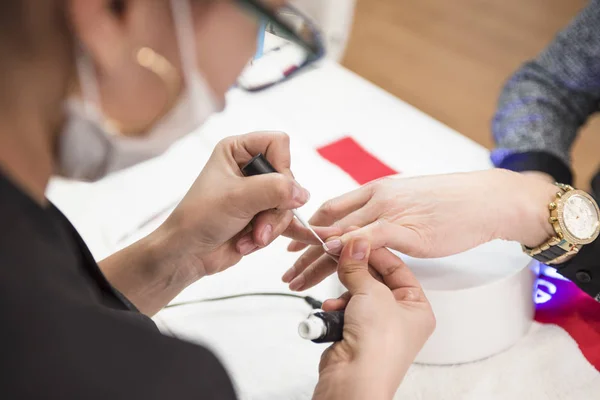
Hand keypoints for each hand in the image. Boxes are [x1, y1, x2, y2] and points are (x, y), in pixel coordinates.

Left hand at [154, 131, 332, 277]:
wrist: (186, 254)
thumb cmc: (198, 219)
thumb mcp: (236, 198)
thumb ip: (273, 190)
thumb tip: (302, 194)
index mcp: (237, 151)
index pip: (278, 143)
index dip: (280, 167)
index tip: (269, 188)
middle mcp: (249, 169)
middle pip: (287, 179)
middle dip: (274, 208)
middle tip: (256, 225)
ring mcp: (257, 194)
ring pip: (288, 205)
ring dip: (271, 227)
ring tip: (252, 239)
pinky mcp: (262, 216)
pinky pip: (286, 220)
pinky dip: (291, 231)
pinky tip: (312, 237)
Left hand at [283, 169, 557, 290]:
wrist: (485, 199)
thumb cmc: (453, 202)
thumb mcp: (411, 202)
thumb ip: (386, 215)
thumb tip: (371, 232)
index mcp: (376, 191)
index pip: (332, 209)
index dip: (309, 228)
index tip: (294, 245)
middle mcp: (377, 198)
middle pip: (328, 224)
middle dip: (303, 248)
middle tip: (285, 269)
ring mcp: (389, 211)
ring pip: (341, 235)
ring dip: (315, 259)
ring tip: (296, 279)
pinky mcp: (405, 227)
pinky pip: (368, 237)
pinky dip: (346, 247)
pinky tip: (330, 258)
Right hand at [313, 237, 434, 399]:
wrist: (353, 382)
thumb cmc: (378, 347)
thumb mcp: (371, 294)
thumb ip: (359, 265)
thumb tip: (354, 241)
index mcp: (417, 307)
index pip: (396, 267)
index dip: (375, 250)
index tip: (355, 237)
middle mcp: (399, 317)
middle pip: (375, 279)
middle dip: (355, 271)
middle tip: (339, 252)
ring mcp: (377, 326)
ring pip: (356, 293)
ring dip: (343, 291)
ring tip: (336, 291)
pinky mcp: (355, 334)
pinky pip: (344, 310)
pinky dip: (335, 308)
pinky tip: (331, 311)